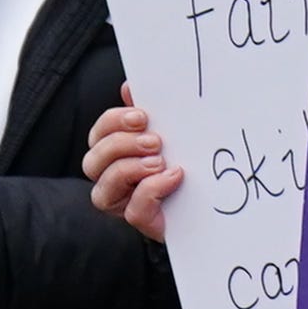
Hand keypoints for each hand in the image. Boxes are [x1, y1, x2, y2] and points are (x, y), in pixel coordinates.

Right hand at [84, 85, 179, 241]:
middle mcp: (111, 181)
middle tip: (154, 140)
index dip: (113, 122)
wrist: (214, 201)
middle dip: (121, 145)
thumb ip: (149, 114)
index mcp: (114, 154)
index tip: (142, 116)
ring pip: (102, 191)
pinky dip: (150, 191)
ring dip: (130, 170)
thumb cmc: (185, 164)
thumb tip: (129, 87)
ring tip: (160, 161)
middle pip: (93, 161)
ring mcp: (124, 204)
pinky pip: (133, 211)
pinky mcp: (143, 222)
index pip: (98, 134)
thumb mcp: (170, 135)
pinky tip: (173, 177)